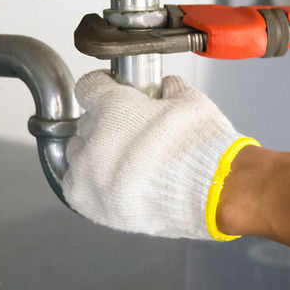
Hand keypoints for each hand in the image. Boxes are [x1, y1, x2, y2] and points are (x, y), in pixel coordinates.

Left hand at [64, 70, 250, 238]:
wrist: (214, 193)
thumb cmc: (203, 148)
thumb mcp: (191, 102)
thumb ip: (171, 89)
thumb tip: (167, 87)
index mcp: (114, 108)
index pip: (88, 87)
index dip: (103, 87)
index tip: (111, 91)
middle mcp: (95, 139)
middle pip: (86, 122)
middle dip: (106, 123)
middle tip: (129, 132)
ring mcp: (89, 173)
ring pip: (77, 153)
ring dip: (94, 152)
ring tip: (122, 160)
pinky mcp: (90, 203)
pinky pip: (76, 184)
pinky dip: (89, 181)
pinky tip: (112, 180)